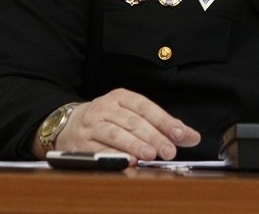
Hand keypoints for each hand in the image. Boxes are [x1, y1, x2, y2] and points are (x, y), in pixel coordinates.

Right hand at [50, 89, 200, 162]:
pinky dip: (115, 155)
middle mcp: (106, 108)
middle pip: (133, 122)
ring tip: (151, 155)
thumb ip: (162, 125)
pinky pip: (100, 149)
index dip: (163, 120)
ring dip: (135, 145)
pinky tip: (128, 160)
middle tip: (169, 150)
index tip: (180, 134)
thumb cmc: (107, 119)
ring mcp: (92, 125)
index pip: (146, 107)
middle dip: (153, 136)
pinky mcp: (81, 142)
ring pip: (116, 134)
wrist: (66, 124)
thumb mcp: (132, 114)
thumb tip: (191, 136)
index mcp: (121, 97)